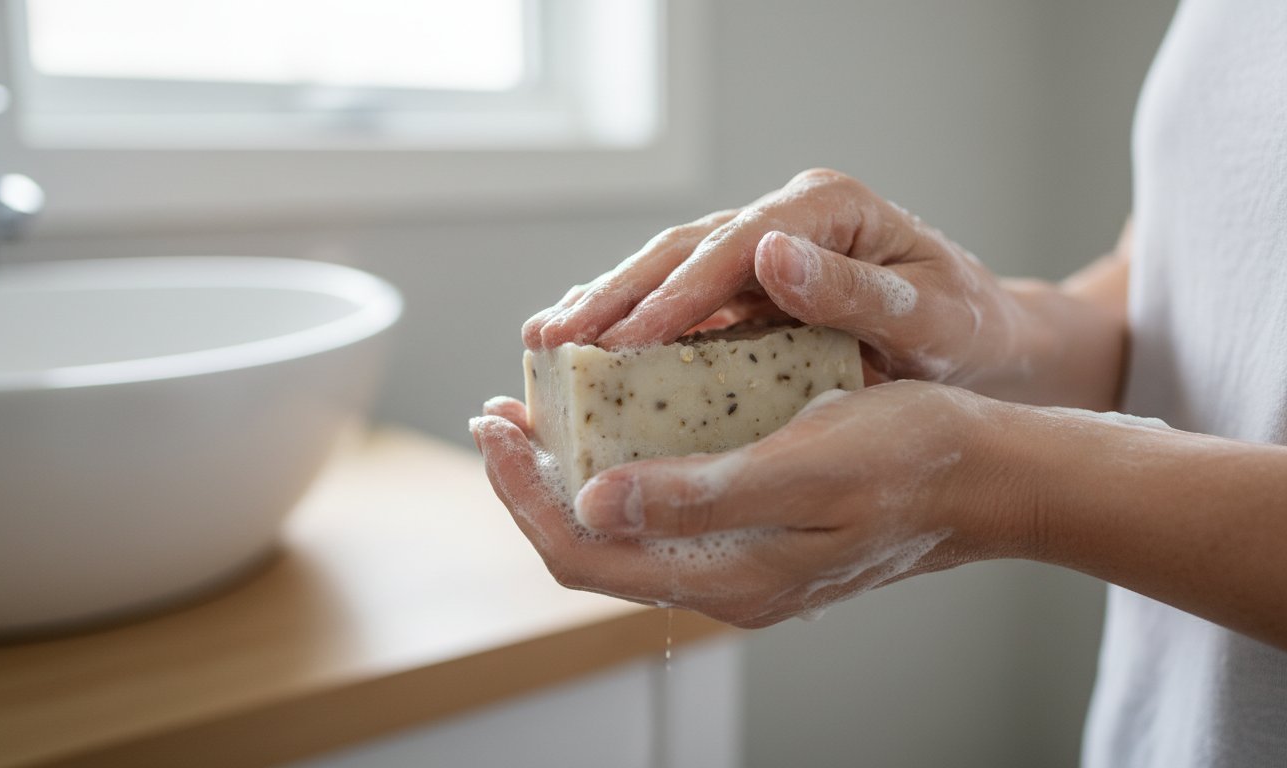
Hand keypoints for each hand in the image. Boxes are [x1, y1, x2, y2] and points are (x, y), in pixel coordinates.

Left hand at [470, 381, 1012, 626]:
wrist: (991, 476)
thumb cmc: (911, 459)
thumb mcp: (804, 466)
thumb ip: (698, 496)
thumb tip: (593, 506)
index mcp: (727, 576)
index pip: (583, 554)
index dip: (523, 493)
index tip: (493, 424)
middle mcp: (723, 580)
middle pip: (591, 545)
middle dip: (533, 481)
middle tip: (502, 412)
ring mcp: (741, 561)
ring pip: (624, 529)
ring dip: (573, 474)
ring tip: (543, 414)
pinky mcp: (758, 534)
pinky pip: (665, 512)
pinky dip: (624, 468)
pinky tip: (621, 423)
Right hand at [523, 169, 1031, 389]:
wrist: (986, 348)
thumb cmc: (967, 334)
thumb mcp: (934, 319)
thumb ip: (856, 292)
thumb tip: (771, 254)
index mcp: (828, 209)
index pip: (737, 245)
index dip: (679, 291)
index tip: (631, 337)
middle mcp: (783, 219)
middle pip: (684, 250)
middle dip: (616, 295)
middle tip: (554, 339)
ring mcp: (759, 249)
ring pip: (667, 270)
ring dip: (606, 306)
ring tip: (545, 343)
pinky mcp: (746, 285)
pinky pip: (678, 301)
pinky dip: (629, 323)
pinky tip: (584, 349)